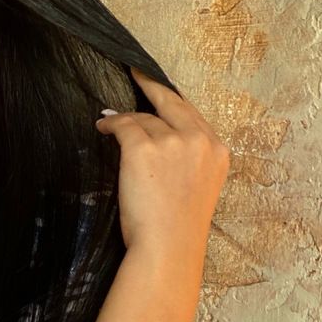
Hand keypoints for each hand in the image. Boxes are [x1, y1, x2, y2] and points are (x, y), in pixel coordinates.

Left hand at [95, 65, 229, 263]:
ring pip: (144, 118)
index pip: (192, 115)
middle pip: (172, 104)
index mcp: (218, 152)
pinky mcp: (143, 149)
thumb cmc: (178, 230)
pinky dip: (111, 125)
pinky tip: (103, 127)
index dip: (172, 101)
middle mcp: (200, 141)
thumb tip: (157, 139)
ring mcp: (172, 142)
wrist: (167, 248)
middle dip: (152, 86)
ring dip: (125, 119)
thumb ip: (189, 161)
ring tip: (109, 122)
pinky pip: (123, 126)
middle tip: (137, 73)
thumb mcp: (198, 189)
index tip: (160, 89)